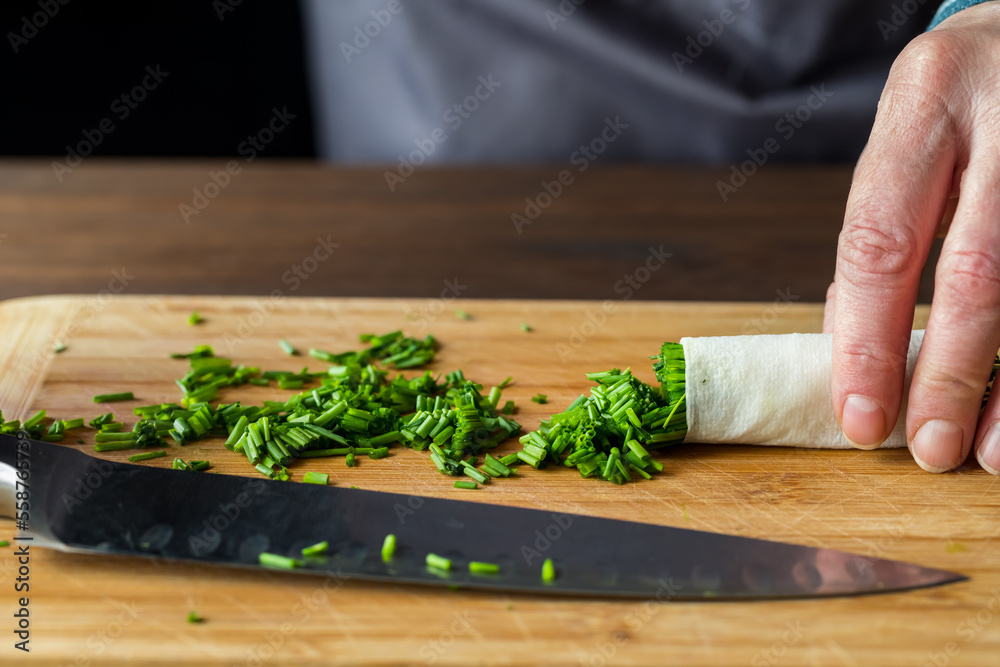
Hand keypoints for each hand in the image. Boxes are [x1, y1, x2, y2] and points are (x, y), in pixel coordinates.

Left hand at [824, 3, 999, 473]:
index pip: (880, 240)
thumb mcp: (912, 134)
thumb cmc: (969, 96)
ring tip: (988, 448)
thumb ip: (884, 228)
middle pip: (974, 272)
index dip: (864, 339)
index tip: (858, 414)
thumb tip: (849, 341)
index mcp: (926, 99)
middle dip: (948, 374)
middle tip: (927, 447)